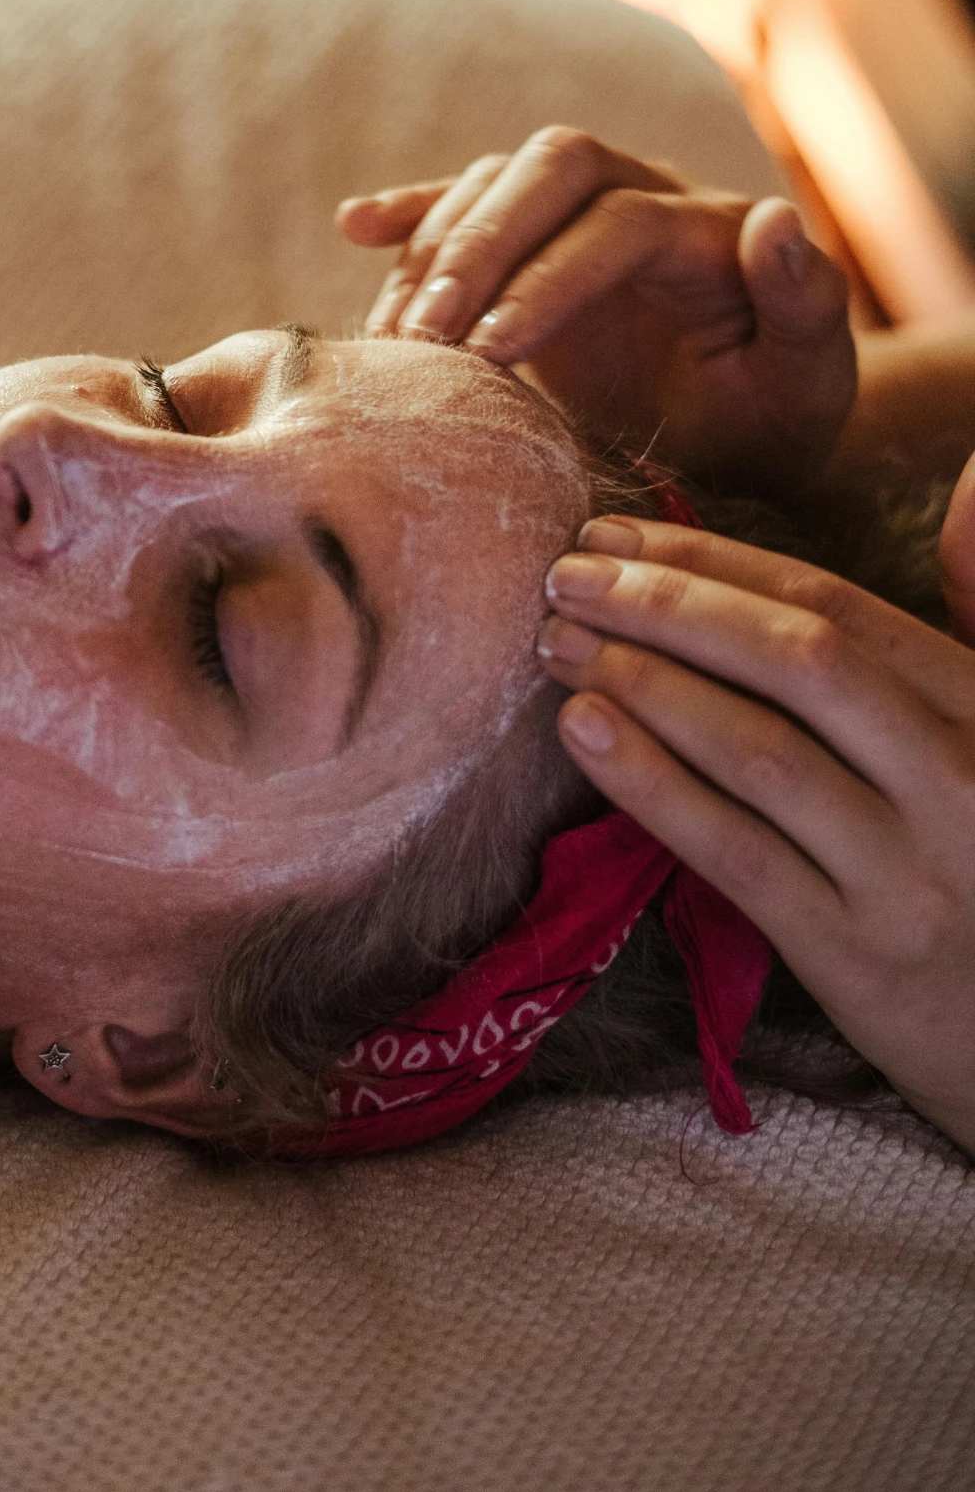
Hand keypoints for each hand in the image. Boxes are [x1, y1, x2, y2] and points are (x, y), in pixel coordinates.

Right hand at [337, 125, 856, 487]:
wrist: (737, 435)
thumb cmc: (772, 419)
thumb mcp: (809, 381)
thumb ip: (805, 302)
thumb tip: (773, 218)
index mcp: (710, 226)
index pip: (620, 222)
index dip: (551, 278)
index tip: (495, 350)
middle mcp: (642, 193)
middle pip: (551, 171)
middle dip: (481, 245)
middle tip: (428, 334)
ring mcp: (577, 211)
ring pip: (495, 184)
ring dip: (436, 250)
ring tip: (395, 339)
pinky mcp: (525, 242)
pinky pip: (460, 204)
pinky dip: (409, 214)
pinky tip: (354, 227)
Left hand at [536, 492, 974, 1156]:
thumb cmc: (972, 876)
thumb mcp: (968, 758)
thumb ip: (894, 675)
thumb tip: (745, 583)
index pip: (837, 604)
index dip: (715, 561)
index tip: (618, 534)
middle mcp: (961, 780)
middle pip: (797, 658)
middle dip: (669, 605)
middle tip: (567, 576)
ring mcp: (911, 872)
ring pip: (760, 748)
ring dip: (644, 682)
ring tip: (558, 645)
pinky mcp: (858, 957)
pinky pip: (737, 852)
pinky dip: (651, 782)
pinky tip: (583, 732)